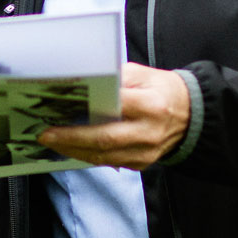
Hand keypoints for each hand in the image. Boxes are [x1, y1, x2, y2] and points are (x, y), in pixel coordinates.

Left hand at [39, 63, 189, 168]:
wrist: (191, 115)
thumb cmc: (162, 90)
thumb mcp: (142, 74)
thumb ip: (115, 78)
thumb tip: (83, 84)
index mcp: (151, 105)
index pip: (114, 109)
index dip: (85, 112)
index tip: (59, 111)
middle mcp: (149, 132)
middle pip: (104, 140)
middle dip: (71, 139)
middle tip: (46, 135)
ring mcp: (146, 152)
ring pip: (104, 156)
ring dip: (74, 151)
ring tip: (52, 142)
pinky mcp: (142, 164)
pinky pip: (109, 162)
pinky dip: (87, 156)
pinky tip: (71, 148)